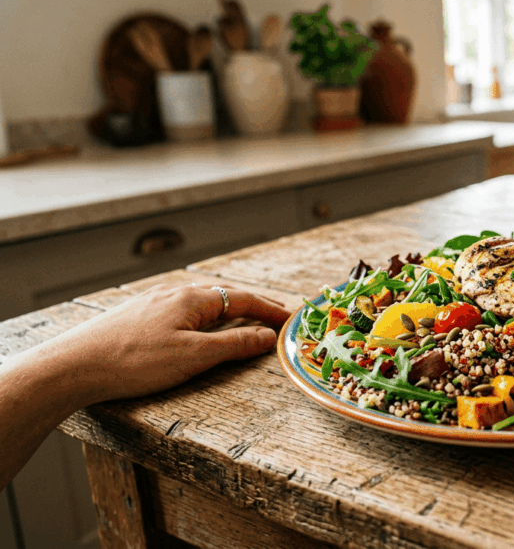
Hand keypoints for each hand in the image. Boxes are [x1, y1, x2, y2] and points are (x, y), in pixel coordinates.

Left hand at [29, 283, 292, 405]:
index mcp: (192, 298)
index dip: (272, 309)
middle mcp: (175, 294)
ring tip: (247, 322)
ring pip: (203, 303)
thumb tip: (267, 336)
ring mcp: (154, 303)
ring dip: (230, 311)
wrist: (72, 367)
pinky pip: (184, 312)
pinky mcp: (138, 317)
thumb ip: (234, 344)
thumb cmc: (133, 361)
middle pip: (225, 296)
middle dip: (254, 306)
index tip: (293, 319)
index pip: (244, 298)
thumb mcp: (193, 356)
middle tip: (278, 318)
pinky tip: (201, 329)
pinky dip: (207, 318)